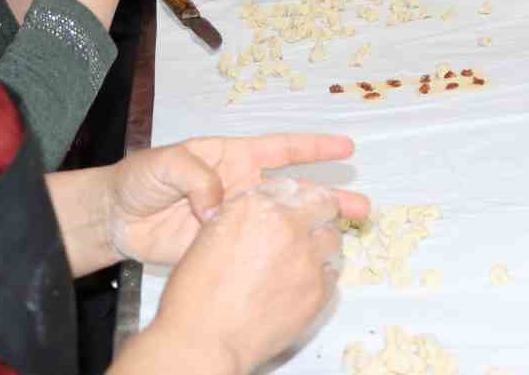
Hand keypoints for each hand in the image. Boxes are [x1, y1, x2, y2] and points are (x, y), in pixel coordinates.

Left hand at [106, 132, 367, 266]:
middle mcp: (243, 186)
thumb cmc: (141, 179)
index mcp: (234, 157)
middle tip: (360, 205)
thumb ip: (196, 176)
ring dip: (312, 228)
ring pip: (283, 222)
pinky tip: (302, 261)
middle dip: (327, 196)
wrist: (116, 218)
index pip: (281, 149)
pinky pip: (258, 249)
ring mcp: (237, 219)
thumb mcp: (166, 163)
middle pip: (293, 190)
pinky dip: (281, 254)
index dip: (313, 148)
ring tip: (345, 235)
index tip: (345, 148)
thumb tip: (219, 205)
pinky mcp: (224, 247)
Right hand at [142, 178, 343, 374]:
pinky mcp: (319, 288)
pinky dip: (321, 275)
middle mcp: (287, 224)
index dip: (297, 197)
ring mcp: (307, 256)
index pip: (293, 187)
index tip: (298, 204)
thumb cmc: (196, 296)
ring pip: (332, 238)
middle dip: (319, 212)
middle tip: (312, 225)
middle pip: (324, 204)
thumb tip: (259, 219)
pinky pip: (332, 273)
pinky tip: (302, 285)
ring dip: (321, 245)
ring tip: (303, 260)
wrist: (204, 340)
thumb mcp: (211, 237)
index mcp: (256, 205)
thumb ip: (242, 219)